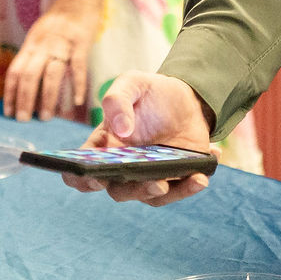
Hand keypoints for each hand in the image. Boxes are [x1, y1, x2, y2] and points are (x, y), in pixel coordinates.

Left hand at [4, 0, 101, 119]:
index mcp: (31, 44)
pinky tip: (76, 101)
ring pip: (51, 75)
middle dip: (24, 100)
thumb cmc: (58, 18)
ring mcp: (62, 45)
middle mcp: (43, 46)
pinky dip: (78, 85)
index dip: (10, 93)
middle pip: (29, 76)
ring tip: (46, 116)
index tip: (8, 112)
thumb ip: (32, 54)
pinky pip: (78, 67)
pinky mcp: (81, 44)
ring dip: (47, 98)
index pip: (15, 71)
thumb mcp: (38, 34)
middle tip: (23, 120)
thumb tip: (24, 81)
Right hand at [63, 71, 216, 206]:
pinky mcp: (173, 178)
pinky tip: (201, 177)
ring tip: (176, 180)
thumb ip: (117, 100)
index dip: (79, 179)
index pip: (79, 172)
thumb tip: (121, 130)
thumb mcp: (132, 83)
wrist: (185, 98)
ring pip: (149, 196)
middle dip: (130, 189)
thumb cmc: (150, 92)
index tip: (92, 176)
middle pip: (117, 190)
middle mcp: (121, 168)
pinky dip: (189, 187)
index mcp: (103, 147)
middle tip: (148, 181)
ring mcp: (147, 176)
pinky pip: (177, 191)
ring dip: (161, 192)